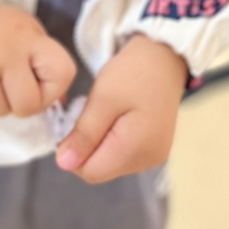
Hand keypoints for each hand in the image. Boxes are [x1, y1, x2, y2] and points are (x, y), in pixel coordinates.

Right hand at [0, 2, 75, 118]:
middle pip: (36, 101)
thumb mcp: (20, 30)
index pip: (64, 71)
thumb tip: (58, 97)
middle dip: (29, 99)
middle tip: (14, 83)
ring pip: (15, 109)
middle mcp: (14, 50)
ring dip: (7, 100)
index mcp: (29, 34)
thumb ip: (39, 58)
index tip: (38, 76)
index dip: (55, 84)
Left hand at [56, 35, 187, 183]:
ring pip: (109, 163)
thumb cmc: (133, 72)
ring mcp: (154, 156)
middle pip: (100, 169)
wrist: (164, 57)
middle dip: (87, 145)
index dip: (74, 150)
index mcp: (136, 148)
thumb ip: (84, 133)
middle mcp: (148, 160)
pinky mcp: (154, 149)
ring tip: (107, 112)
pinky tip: (117, 117)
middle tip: (92, 112)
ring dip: (99, 142)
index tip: (76, 120)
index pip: (89, 171)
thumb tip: (64, 164)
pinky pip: (122, 155)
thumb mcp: (103, 98)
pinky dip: (112, 139)